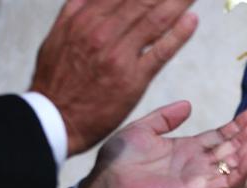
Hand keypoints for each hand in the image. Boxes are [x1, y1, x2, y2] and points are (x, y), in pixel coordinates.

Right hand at [30, 0, 198, 155]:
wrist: (54, 118)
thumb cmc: (57, 79)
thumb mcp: (59, 35)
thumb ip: (78, 9)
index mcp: (83, 19)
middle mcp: (102, 32)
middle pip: (141, 1)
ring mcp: (118, 55)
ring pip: (153, 20)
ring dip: (177, 3)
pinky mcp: (132, 78)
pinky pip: (160, 51)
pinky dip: (178, 34)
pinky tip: (192, 20)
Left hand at [78, 101, 246, 187]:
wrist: (105, 185)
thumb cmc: (119, 161)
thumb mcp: (143, 129)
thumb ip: (165, 117)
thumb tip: (188, 104)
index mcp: (189, 149)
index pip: (224, 135)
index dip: (242, 123)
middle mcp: (200, 164)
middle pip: (235, 146)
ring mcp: (200, 179)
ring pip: (235, 162)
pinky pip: (224, 182)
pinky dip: (241, 169)